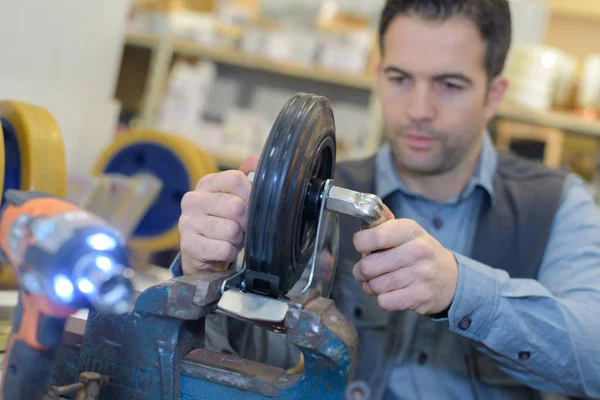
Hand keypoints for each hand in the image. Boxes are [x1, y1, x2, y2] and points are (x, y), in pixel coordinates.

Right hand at [178, 155, 258, 274]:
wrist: (204, 253)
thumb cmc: (226, 221)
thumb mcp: (237, 198)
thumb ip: (248, 178)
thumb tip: (255, 160)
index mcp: (206, 183)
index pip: (236, 179)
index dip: (251, 195)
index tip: (252, 205)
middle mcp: (192, 199)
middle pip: (236, 206)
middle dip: (246, 221)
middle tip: (242, 226)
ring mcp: (187, 222)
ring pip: (231, 230)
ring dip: (238, 239)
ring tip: (232, 238)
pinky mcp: (188, 245)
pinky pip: (224, 249)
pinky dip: (230, 252)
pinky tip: (223, 249)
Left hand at [352, 218, 458, 314]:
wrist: (450, 278)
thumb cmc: (419, 252)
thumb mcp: (406, 232)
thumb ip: (383, 224)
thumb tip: (366, 211)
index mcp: (410, 230)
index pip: (374, 236)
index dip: (360, 243)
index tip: (363, 246)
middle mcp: (417, 250)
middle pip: (368, 266)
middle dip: (360, 271)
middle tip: (366, 271)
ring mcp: (420, 274)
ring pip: (375, 285)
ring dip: (371, 286)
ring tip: (379, 282)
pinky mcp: (420, 296)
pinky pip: (385, 301)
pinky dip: (383, 299)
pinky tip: (391, 292)